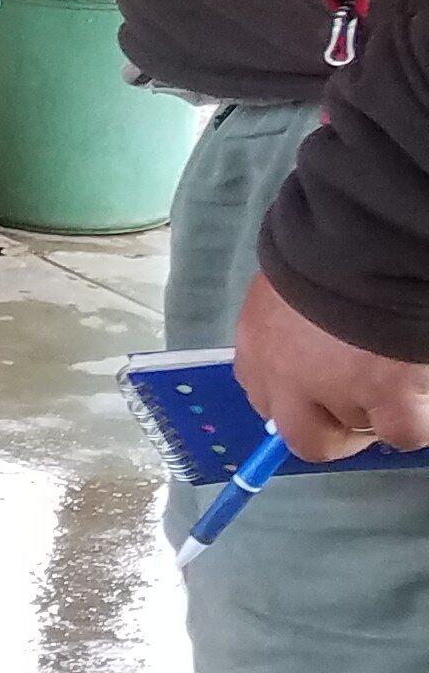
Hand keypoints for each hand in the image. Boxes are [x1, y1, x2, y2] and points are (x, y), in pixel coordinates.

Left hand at [237, 266, 428, 460]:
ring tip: (404, 370)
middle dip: (338, 431)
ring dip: (386, 409)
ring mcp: (335, 389)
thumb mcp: (292, 283)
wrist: (368, 234)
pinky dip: (418, 419)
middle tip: (372, 410)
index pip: (267, 398)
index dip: (303, 403)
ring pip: (363, 429)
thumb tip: (314, 346)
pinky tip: (422, 393)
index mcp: (260, 342)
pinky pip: (404, 431)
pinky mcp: (385, 393)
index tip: (328, 398)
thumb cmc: (331, 249)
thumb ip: (294, 323)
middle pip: (306, 437)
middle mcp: (286, 375)